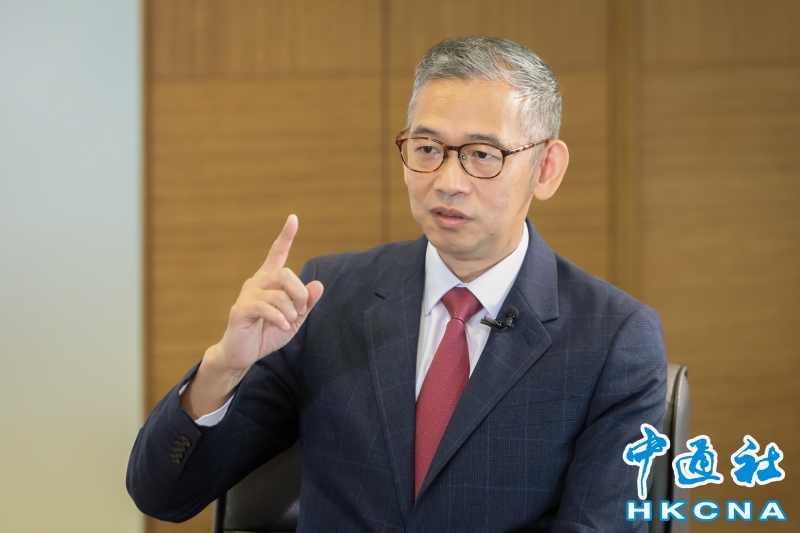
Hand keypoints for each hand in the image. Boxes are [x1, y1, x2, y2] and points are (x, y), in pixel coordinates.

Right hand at [210, 214, 323, 374]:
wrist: (243, 355)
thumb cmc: (267, 334)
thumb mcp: (295, 319)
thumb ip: (306, 303)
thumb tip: (318, 284)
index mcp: (269, 281)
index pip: (277, 253)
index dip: (285, 236)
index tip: (293, 218)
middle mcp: (256, 282)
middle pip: (285, 274)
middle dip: (299, 293)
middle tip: (300, 310)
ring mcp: (246, 295)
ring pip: (278, 293)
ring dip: (290, 310)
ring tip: (288, 323)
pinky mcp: (239, 310)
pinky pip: (264, 307)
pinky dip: (278, 318)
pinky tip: (282, 326)